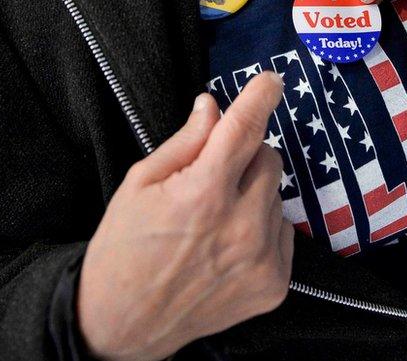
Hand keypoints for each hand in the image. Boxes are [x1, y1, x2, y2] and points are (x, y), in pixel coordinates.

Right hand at [78, 73, 292, 360]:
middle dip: (244, 157)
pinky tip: (229, 246)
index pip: (244, 130)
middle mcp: (241, 226)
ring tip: (215, 221)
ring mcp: (262, 259)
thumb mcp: (139, 185)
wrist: (123, 325)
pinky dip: (262, 229)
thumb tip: (213, 107)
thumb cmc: (124, 248)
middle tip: (213, 177)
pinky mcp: (275, 285)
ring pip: (277, 195)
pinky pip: (283, 233)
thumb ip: (185, 143)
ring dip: (253, 195)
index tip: (273, 80)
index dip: (261, 98)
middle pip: (269, 159)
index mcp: (203, 194)